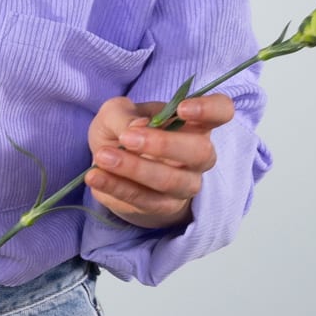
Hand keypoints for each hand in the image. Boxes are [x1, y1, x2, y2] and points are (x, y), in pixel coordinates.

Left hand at [85, 94, 234, 229]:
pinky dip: (117, 187)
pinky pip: (145, 200)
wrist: (109, 165)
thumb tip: (138, 128)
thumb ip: (124, 115)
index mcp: (194, 123)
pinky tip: (95, 177)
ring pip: (172, 181)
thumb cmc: (121, 130)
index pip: (221, 111)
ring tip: (102, 157)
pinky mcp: (164, 206)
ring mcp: (186, 183)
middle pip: (201, 152)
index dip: (209, 109)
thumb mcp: (114, 113)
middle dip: (164, 145)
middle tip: (127, 138)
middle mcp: (198, 154)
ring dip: (136, 169)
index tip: (183, 109)